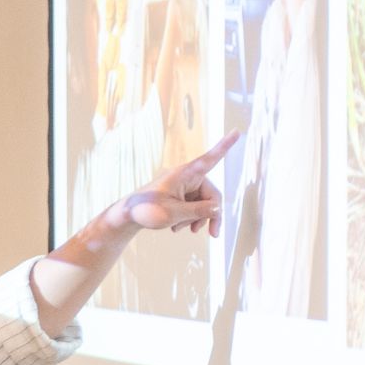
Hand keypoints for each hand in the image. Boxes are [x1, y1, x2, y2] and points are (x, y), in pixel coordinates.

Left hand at [118, 130, 237, 237]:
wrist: (127, 215)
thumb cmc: (146, 210)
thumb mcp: (174, 214)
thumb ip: (198, 211)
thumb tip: (218, 208)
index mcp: (185, 174)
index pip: (210, 158)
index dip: (225, 146)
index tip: (237, 131)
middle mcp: (186, 177)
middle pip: (211, 194)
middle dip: (210, 215)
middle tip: (212, 234)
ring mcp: (183, 186)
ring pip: (202, 203)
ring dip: (196, 218)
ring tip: (182, 229)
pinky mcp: (179, 195)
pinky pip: (193, 206)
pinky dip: (189, 218)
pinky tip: (177, 227)